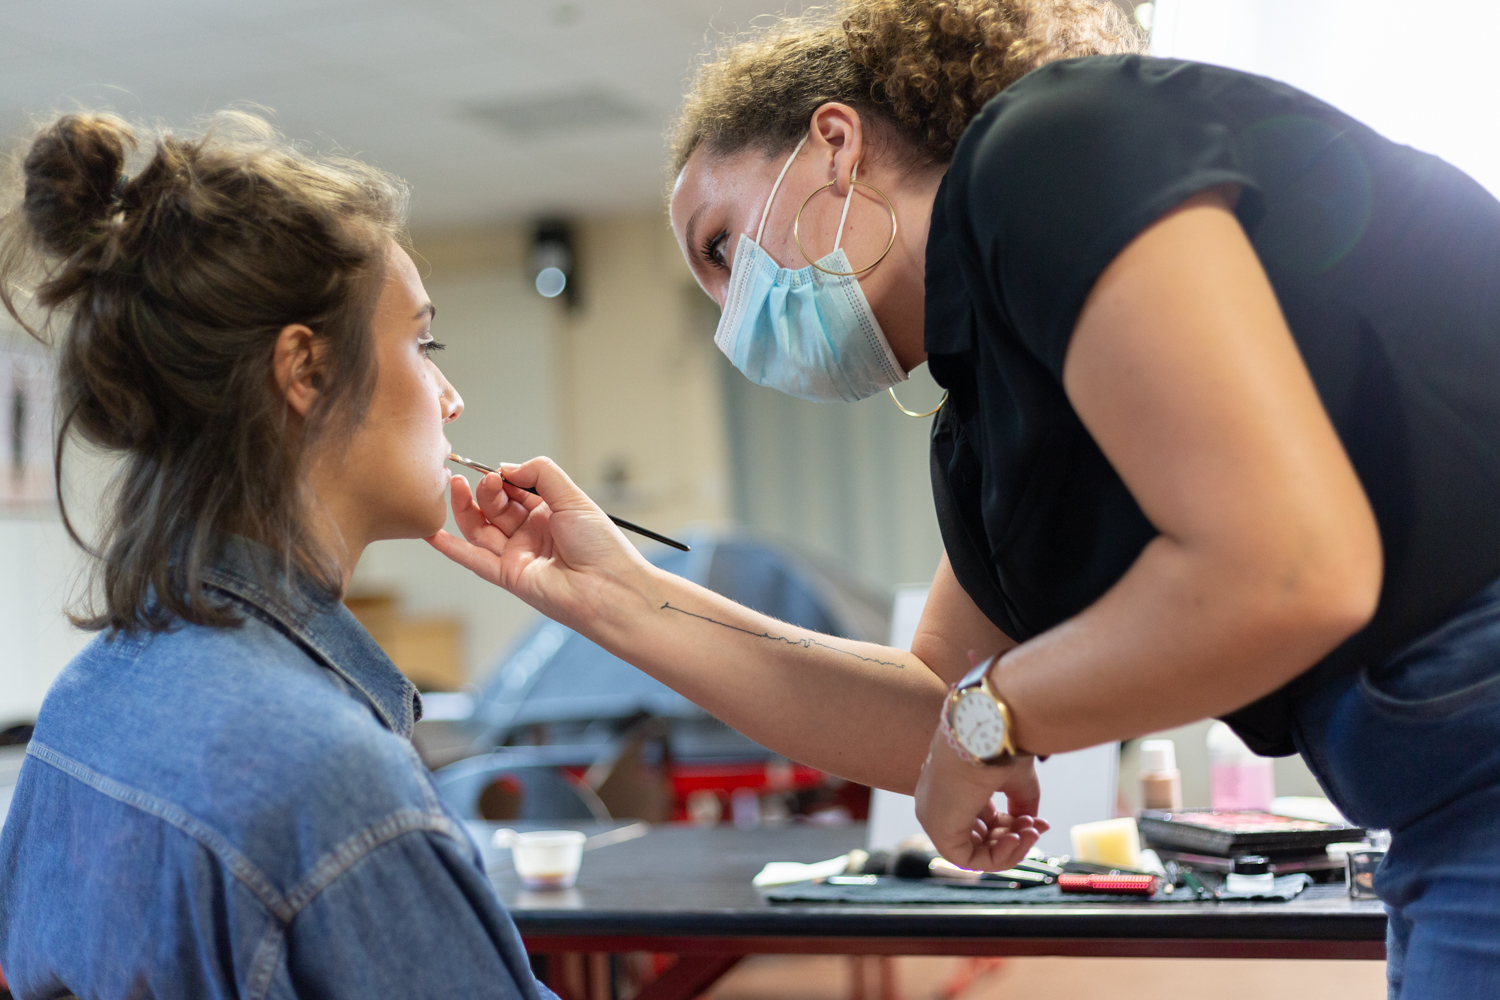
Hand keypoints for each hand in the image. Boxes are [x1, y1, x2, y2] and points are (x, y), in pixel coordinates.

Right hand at [424, 457, 653, 631]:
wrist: (609, 588)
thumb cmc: (601, 546)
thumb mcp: (573, 497)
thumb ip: (540, 474)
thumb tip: (505, 467)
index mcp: (549, 513)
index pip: (515, 490)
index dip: (502, 478)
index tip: (494, 470)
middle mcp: (531, 533)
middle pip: (495, 508)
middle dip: (486, 491)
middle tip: (482, 481)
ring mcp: (518, 555)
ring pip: (480, 529)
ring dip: (465, 509)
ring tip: (457, 487)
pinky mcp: (508, 576)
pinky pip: (474, 560)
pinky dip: (452, 548)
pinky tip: (433, 533)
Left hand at [914, 724, 1048, 871]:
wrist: (987, 731)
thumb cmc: (998, 745)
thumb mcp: (1013, 778)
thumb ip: (1020, 804)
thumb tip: (1031, 826)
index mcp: (950, 786)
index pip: (981, 819)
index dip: (1012, 826)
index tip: (1040, 822)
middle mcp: (938, 803)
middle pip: (979, 836)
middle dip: (1014, 837)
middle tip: (1038, 827)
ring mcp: (935, 818)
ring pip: (975, 852)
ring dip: (1010, 847)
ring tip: (1031, 830)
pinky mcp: (939, 831)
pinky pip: (970, 860)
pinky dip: (998, 856)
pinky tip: (1017, 838)